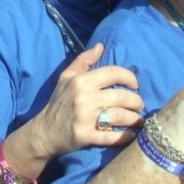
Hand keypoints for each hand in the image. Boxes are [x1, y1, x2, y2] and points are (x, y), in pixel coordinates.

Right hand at [32, 43, 143, 157]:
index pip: (114, 73)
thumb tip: (100, 46)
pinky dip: (126, 136)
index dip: (130, 77)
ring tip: (138, 120)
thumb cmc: (58, 103)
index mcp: (81, 81)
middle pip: (122, 97)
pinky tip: (131, 135)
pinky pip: (113, 137)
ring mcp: (85, 118)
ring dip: (134, 119)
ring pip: (121, 116)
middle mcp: (84, 98)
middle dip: (137, 101)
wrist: (44, 132)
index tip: (135, 85)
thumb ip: (83, 61)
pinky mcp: (86, 137)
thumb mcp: (66, 77)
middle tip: (139, 105)